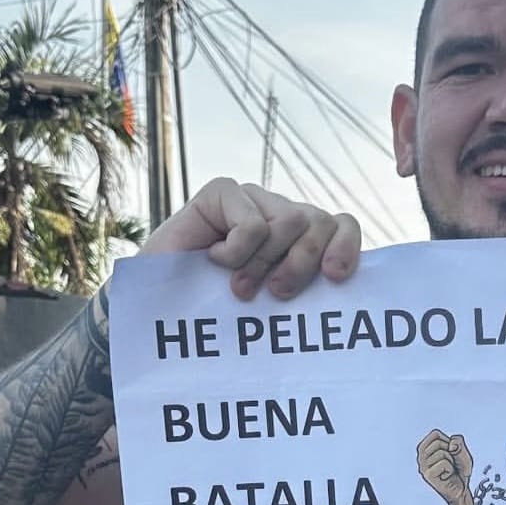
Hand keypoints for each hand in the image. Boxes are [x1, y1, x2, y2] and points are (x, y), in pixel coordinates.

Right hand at [138, 178, 361, 300]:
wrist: (159, 310)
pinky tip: (214, 259)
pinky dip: (238, 252)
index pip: (342, 225)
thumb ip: (308, 290)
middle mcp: (281, 216)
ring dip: (265, 263)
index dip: (346, 246)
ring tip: (240, 287)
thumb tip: (342, 287)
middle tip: (277, 293)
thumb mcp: (275, 306)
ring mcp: (253, 201)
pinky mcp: (223, 193)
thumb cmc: (219, 312)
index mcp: (301, 240)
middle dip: (303, 262)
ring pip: (292, 221)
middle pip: (321, 222)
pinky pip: (254, 223)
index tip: (334, 277)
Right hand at [417, 429, 474, 504]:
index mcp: (425, 448)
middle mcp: (420, 456)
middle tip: (450, 464)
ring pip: (442, 453)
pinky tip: (446, 476)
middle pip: (438, 442)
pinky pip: (444, 463)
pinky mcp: (427, 475)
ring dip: (451, 462)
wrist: (461, 489)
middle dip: (450, 452)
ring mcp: (422, 466)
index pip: (435, 434)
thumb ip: (459, 441)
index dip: (448, 442)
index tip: (449, 453)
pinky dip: (450, 469)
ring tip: (448, 470)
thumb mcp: (463, 451)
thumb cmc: (460, 470)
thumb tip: (452, 444)